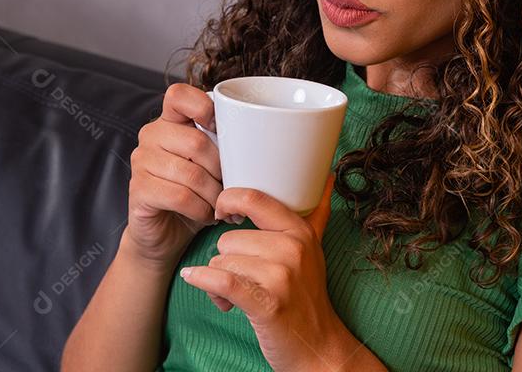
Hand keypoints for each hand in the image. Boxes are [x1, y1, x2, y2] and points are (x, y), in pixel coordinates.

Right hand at [123, 83, 223, 269]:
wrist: (166, 233)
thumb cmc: (196, 194)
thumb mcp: (212, 164)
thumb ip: (225, 146)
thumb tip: (262, 142)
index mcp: (170, 121)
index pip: (178, 95)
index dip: (202, 107)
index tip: (220, 130)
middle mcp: (151, 136)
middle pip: (196, 142)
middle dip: (222, 170)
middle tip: (232, 189)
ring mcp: (141, 162)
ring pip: (191, 173)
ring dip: (215, 195)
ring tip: (223, 206)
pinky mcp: (138, 190)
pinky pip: (181, 197)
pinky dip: (202, 210)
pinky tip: (207, 215)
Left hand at [178, 171, 355, 370]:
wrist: (318, 345)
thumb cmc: (308, 296)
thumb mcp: (315, 249)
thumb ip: (317, 213)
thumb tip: (327, 177)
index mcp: (300, 231)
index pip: (254, 198)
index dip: (229, 200)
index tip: (223, 213)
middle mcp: (293, 249)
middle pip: (230, 237)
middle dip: (227, 259)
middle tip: (241, 277)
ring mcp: (281, 276)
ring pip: (222, 260)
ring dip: (220, 280)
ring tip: (235, 294)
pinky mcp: (266, 303)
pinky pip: (221, 281)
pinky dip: (202, 280)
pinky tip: (194, 277)